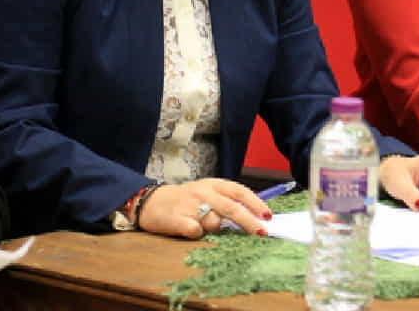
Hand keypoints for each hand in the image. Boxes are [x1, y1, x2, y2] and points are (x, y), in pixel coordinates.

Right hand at [137, 178, 270, 237]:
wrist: (151, 202)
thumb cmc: (185, 200)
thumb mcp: (207, 192)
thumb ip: (227, 200)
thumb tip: (254, 215)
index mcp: (214, 184)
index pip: (239, 191)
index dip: (255, 203)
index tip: (268, 217)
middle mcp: (203, 192)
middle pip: (232, 208)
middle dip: (249, 221)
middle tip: (262, 232)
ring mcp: (190, 205)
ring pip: (214, 222)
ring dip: (215, 228)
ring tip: (202, 224)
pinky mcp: (177, 218)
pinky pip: (196, 232)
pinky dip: (197, 234)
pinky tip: (191, 230)